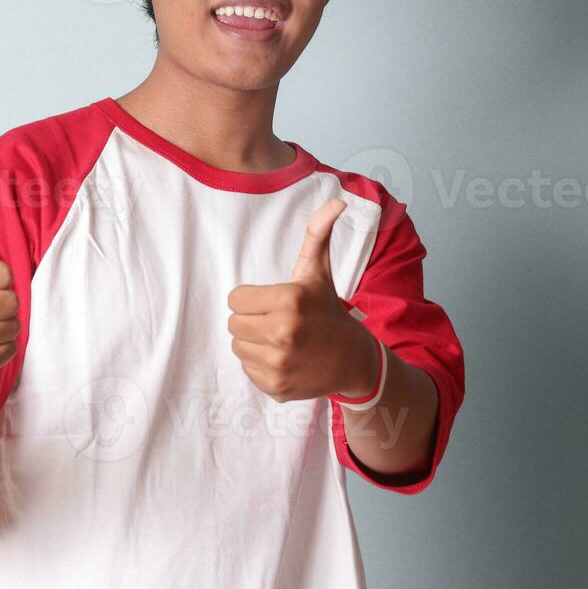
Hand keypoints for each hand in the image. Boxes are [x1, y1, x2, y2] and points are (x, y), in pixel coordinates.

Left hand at [226, 198, 379, 402]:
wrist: (353, 359)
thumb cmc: (327, 310)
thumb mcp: (319, 272)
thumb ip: (318, 234)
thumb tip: (337, 201)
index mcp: (289, 300)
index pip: (236, 299)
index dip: (252, 299)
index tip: (273, 303)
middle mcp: (284, 333)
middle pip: (234, 324)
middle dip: (252, 320)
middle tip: (278, 322)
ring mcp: (280, 364)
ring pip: (238, 347)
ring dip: (254, 343)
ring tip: (281, 340)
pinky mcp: (276, 387)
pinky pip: (248, 370)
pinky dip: (261, 365)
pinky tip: (284, 359)